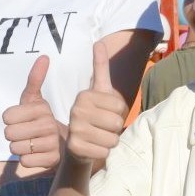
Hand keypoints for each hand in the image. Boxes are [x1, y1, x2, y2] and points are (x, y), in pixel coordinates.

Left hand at [3, 55, 60, 168]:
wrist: (63, 144)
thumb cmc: (41, 119)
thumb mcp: (36, 100)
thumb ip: (35, 79)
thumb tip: (44, 57)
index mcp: (41, 109)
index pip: (6, 117)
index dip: (10, 120)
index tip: (22, 119)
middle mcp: (48, 125)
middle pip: (8, 134)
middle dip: (13, 135)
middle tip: (26, 133)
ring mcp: (50, 143)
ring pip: (15, 149)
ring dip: (19, 148)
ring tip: (31, 143)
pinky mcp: (51, 160)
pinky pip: (24, 162)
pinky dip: (27, 159)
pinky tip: (37, 154)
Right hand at [66, 42, 126, 164]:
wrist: (78, 144)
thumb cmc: (94, 115)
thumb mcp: (99, 90)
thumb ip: (100, 67)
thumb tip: (98, 42)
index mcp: (84, 96)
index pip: (119, 105)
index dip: (118, 112)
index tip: (105, 113)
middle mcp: (76, 111)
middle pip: (116, 123)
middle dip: (115, 128)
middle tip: (103, 127)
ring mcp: (75, 130)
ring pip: (112, 139)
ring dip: (110, 141)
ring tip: (99, 137)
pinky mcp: (76, 148)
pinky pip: (105, 152)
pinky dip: (103, 153)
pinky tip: (94, 148)